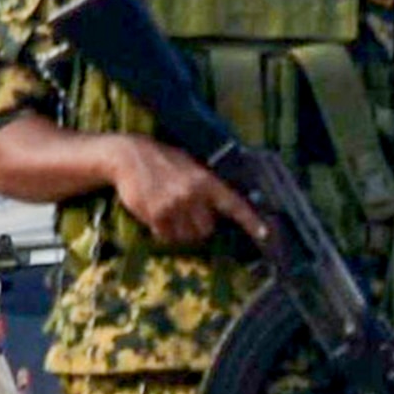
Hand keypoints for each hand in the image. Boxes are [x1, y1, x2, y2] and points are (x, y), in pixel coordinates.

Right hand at [104, 137, 268, 249]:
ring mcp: (174, 206)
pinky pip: (166, 236)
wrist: (128, 156)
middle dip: (198, 227)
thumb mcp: (190, 166)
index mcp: (206, 181)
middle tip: (187, 214)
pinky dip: (163, 232)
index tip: (265, 234)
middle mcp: (193, 194)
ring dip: (180, 231)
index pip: (234, 204)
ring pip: (186, 236)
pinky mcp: (155, 215)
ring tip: (170, 213)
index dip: (251, 221)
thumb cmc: (162, 161)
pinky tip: (156, 215)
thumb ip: (205, 187)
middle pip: (207, 229)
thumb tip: (220, 209)